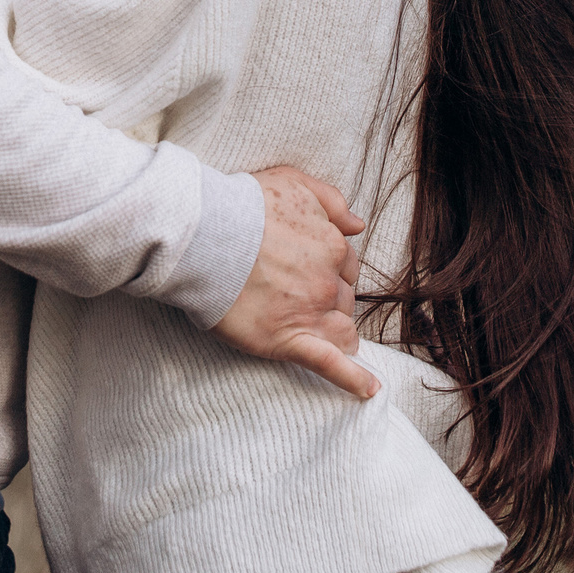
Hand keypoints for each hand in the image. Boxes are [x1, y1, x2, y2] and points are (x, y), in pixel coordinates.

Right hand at [210, 166, 378, 400]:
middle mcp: (328, 281)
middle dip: (328, 301)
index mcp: (332, 245)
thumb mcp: (293, 182)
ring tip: (315, 334)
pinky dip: (354, 379)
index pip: (345, 267)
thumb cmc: (243, 205)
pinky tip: (368, 390)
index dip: (330, 272)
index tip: (308, 273)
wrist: (205, 235)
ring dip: (334, 332)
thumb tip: (358, 224)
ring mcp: (312, 312)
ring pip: (342, 330)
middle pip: (343, 299)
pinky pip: (330, 364)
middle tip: (296, 298)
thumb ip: (331, 200)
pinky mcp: (290, 340)